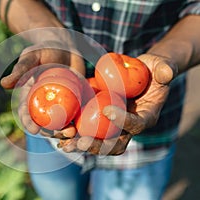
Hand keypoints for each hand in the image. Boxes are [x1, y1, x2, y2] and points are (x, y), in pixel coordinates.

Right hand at [0, 41, 84, 133]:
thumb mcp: (31, 57)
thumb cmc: (44, 50)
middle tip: (57, 134)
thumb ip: (21, 70)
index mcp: (31, 96)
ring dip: (66, 131)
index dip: (28, 123)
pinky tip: (84, 127)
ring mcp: (61, 104)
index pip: (27, 113)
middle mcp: (45, 104)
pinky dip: (80, 122)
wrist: (65, 47)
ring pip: (62, 123)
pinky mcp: (76, 101)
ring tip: (72, 133)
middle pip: (45, 123)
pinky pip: (77, 114)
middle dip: (50, 132)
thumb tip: (4, 84)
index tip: (34, 129)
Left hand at [59, 53, 176, 154]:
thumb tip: (165, 73)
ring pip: (98, 143)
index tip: (107, 109)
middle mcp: (129, 127)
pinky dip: (73, 135)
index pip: (136, 125)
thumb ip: (165, 69)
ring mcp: (114, 126)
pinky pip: (87, 132)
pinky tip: (58, 134)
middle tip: (81, 142)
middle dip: (97, 145)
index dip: (123, 120)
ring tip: (64, 145)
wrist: (141, 74)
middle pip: (115, 144)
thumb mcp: (162, 66)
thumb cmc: (152, 70)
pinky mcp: (101, 121)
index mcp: (146, 117)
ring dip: (80, 145)